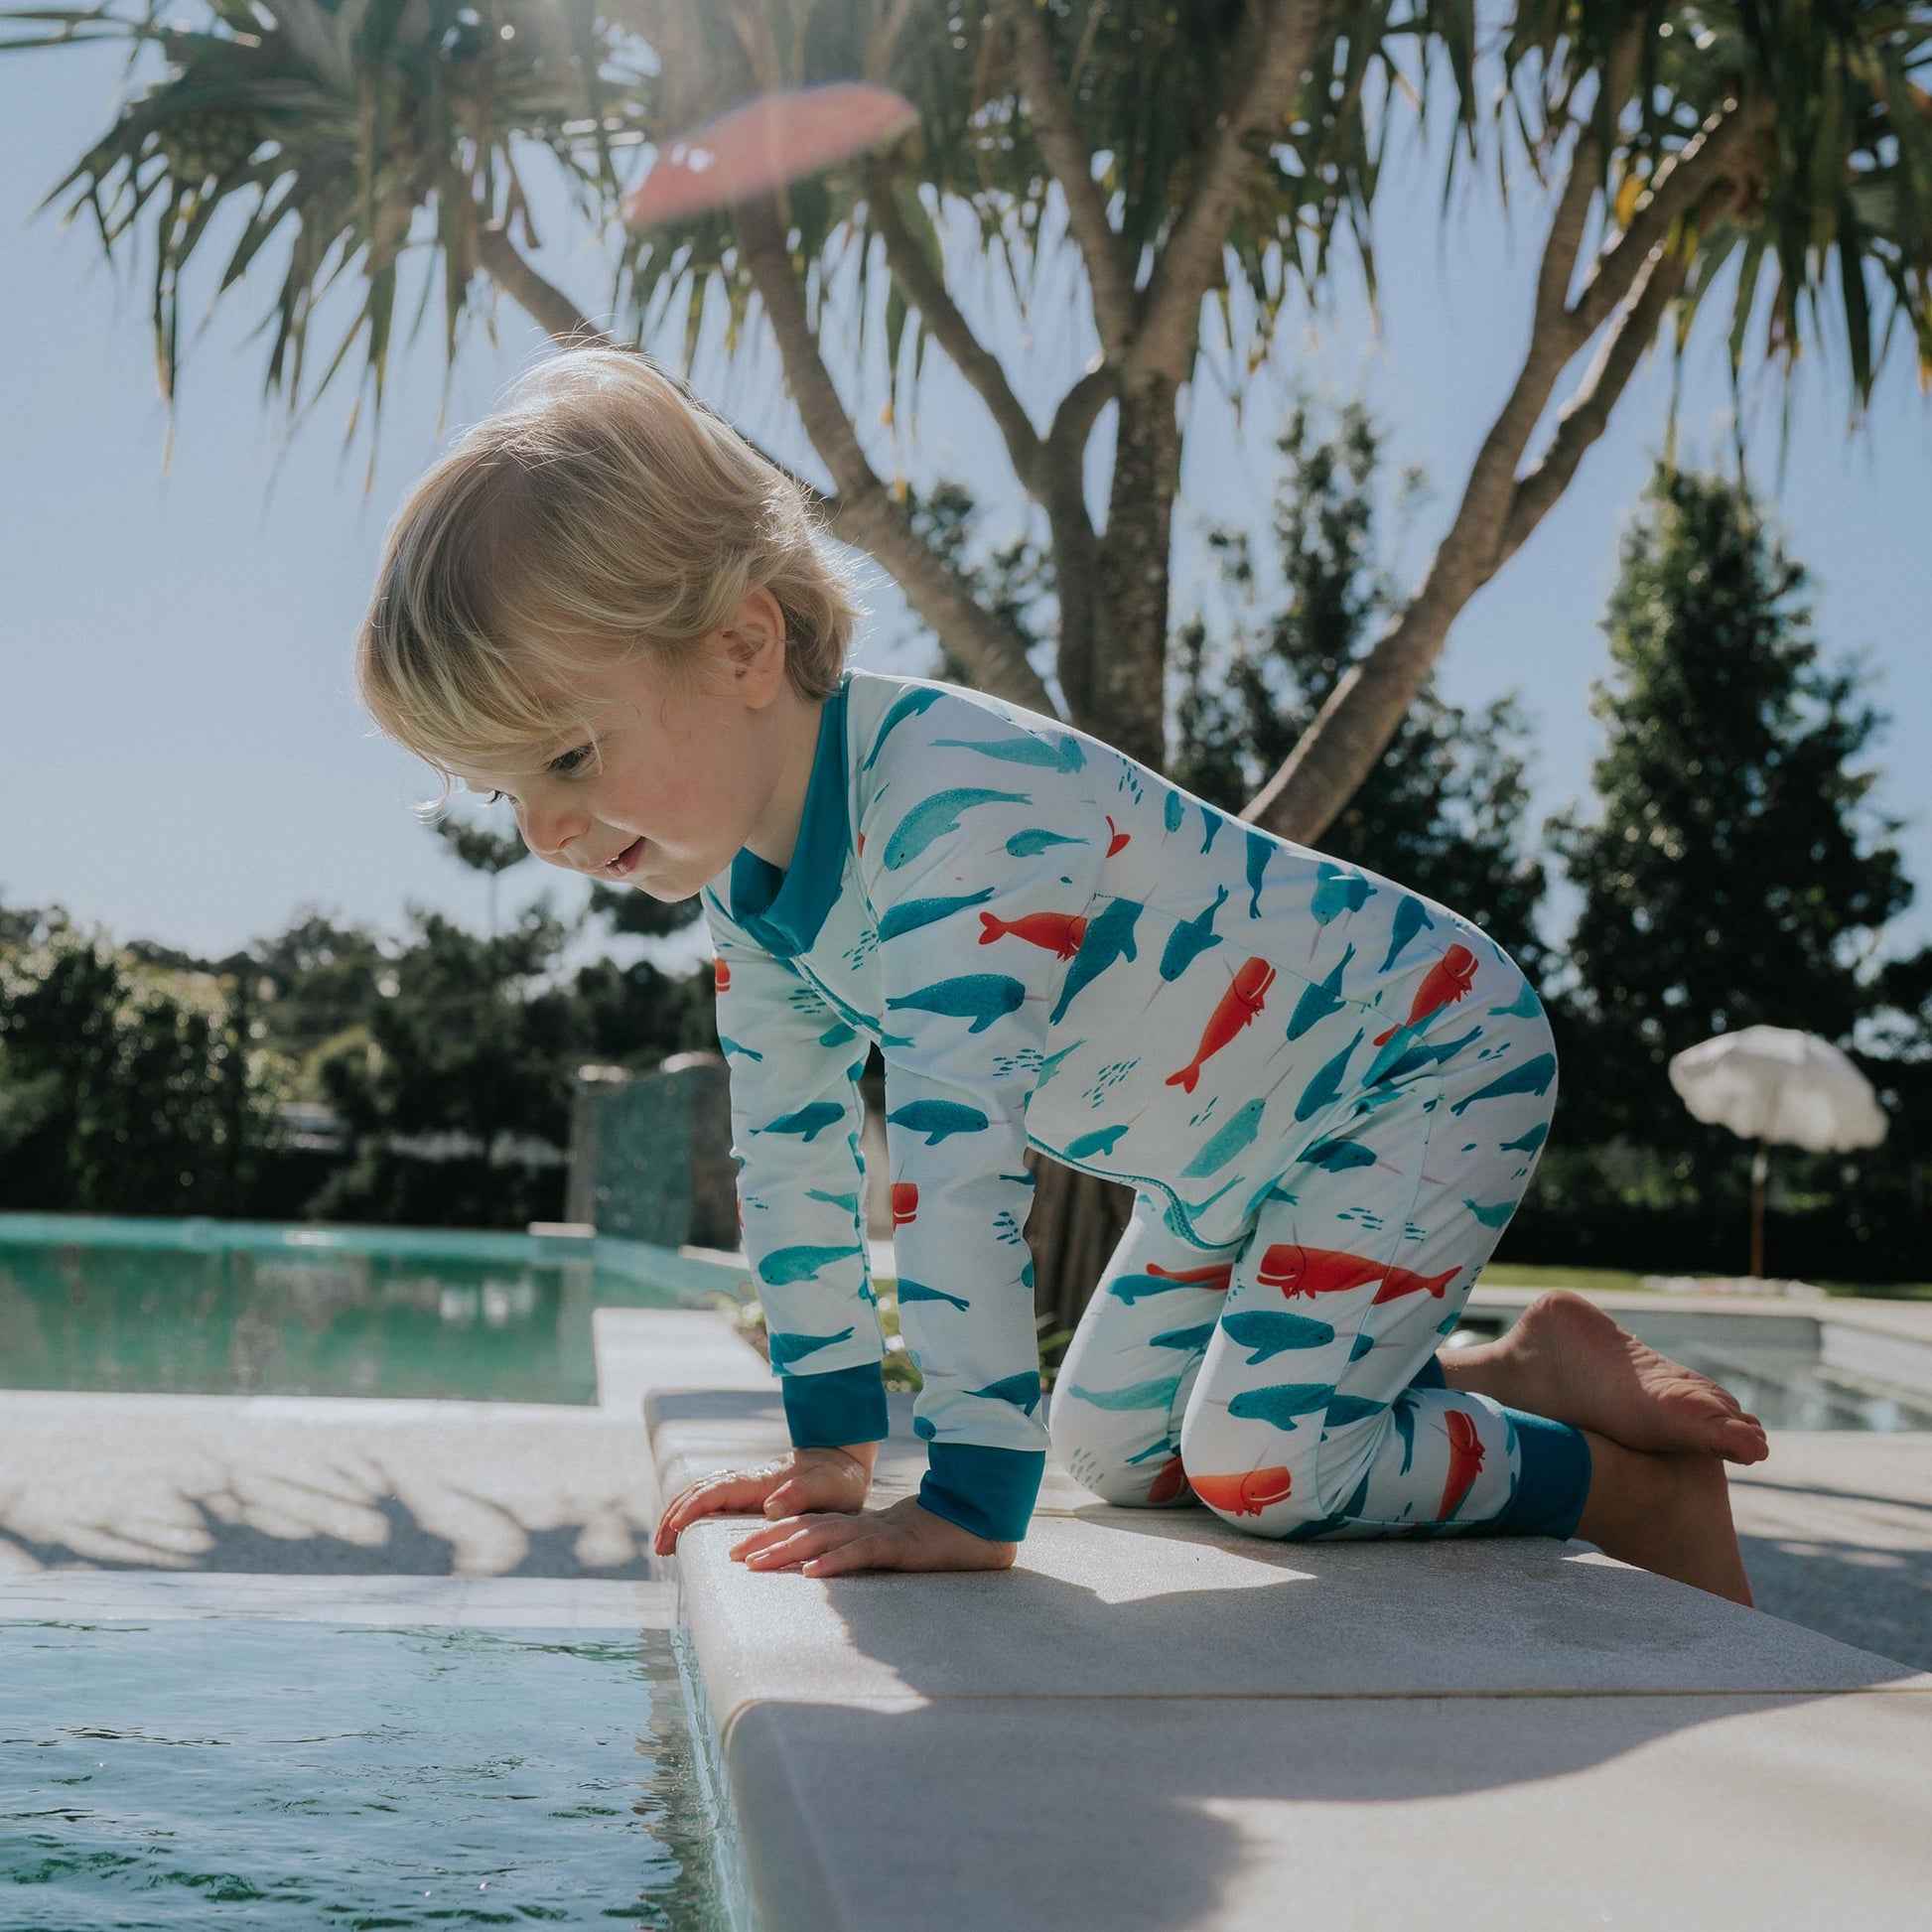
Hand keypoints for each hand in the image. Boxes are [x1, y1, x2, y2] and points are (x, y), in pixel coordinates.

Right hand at [651, 1443, 876, 1556]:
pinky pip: (713, 1500)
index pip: (715, 1491)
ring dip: (679, 1514)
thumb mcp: (826, 1487)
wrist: (844, 1460)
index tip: (674, 1530)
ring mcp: (748, 1486)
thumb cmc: (837, 1478)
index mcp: (760, 1480)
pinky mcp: (751, 1493)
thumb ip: (800, 1494)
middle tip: (659, 1548)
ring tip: (665, 1544)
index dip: (692, 1509)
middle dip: (675, 1516)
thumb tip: (770, 1508)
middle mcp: (748, 1480)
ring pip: (702, 1494)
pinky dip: (694, 1512)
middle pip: (700, 1491)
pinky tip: (689, 1531)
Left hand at [728, 1494, 1019, 1576]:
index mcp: (856, 1528)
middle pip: (804, 1531)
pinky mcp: (898, 1546)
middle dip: (766, 1542)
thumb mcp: (887, 1553)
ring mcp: (877, 1535)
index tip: (738, 1551)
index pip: (806, 1529)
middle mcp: (860, 1528)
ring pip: (824, 1539)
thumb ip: (860, 1558)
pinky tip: (810, 1573)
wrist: (977, 1527)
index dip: (772, 1536)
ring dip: (786, 1551)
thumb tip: (826, 1578)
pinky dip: (834, 1563)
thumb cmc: (933, 1544)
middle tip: (730, 1557)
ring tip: (755, 1563)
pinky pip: (861, 1554)